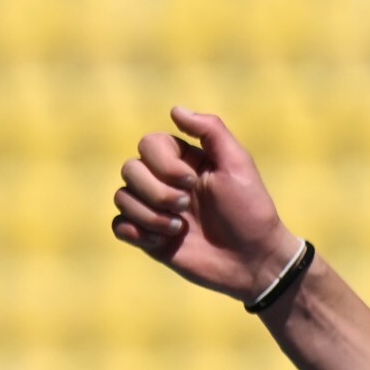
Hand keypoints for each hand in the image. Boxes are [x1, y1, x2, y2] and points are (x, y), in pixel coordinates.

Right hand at [110, 107, 300, 299]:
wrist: (250, 260)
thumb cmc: (249, 210)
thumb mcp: (238, 163)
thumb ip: (210, 130)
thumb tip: (174, 109)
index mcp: (184, 160)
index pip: (148, 144)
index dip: (163, 163)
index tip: (193, 182)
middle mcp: (164, 182)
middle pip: (129, 169)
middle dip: (156, 191)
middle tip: (187, 207)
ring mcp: (154, 210)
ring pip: (121, 197)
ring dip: (148, 214)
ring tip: (178, 228)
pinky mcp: (147, 239)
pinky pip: (118, 226)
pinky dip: (135, 231)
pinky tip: (162, 241)